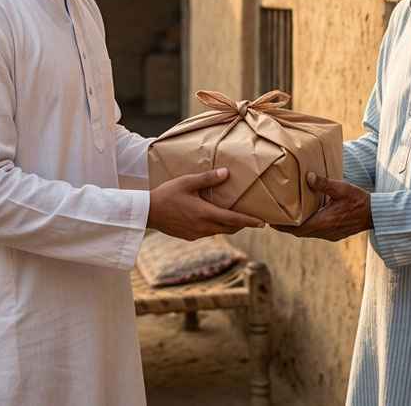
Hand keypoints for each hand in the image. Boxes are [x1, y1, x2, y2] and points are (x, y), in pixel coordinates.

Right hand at [148, 168, 264, 239]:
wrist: (147, 212)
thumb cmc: (167, 194)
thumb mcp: (187, 182)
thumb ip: (208, 179)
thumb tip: (227, 173)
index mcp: (205, 213)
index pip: (233, 220)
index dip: (249, 221)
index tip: (263, 223)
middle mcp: (203, 227)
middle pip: (229, 228)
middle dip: (242, 224)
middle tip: (253, 219)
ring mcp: (196, 234)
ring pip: (219, 232)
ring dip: (228, 226)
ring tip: (234, 218)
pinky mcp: (189, 236)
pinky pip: (208, 233)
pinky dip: (215, 227)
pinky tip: (212, 219)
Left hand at [275, 172, 371, 240]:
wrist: (376, 214)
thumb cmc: (359, 200)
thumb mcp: (342, 188)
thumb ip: (323, 183)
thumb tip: (307, 176)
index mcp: (323, 223)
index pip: (297, 229)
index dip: (283, 227)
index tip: (270, 222)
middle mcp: (325, 232)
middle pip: (299, 232)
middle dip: (286, 227)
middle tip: (273, 219)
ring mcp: (330, 235)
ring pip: (308, 233)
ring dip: (296, 227)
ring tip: (286, 217)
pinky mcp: (335, 234)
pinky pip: (316, 232)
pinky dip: (307, 226)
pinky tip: (305, 217)